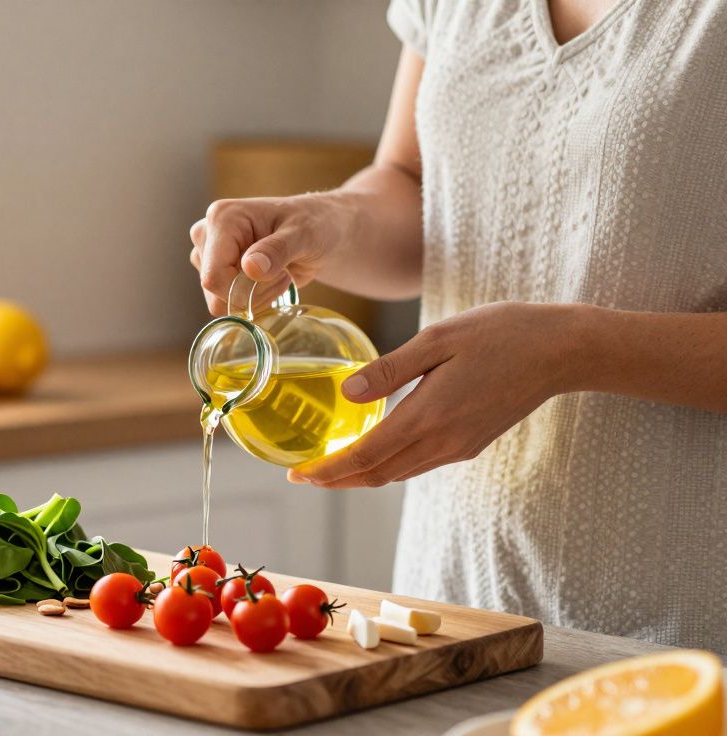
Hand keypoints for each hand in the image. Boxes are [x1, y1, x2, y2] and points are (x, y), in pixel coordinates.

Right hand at [189, 195, 348, 315]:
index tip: (281, 276)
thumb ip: (278, 249)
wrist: (321, 231)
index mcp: (222, 218)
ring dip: (254, 297)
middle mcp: (207, 235)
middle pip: (215, 290)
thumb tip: (249, 268)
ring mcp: (208, 254)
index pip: (214, 276)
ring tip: (278, 274)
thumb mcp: (305, 234)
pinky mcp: (216, 271)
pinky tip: (269, 281)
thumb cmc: (315, 224)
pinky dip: (251, 300)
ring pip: (219, 301)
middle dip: (252, 293)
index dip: (245, 289)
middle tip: (283, 274)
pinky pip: (225, 303)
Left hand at [288, 302, 579, 487]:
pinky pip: (419, 462)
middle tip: (302, 477)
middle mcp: (443, 441)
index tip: (296, 477)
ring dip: (361, 474)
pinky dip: (388, 464)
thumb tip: (347, 394)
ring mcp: (459, 447)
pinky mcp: (470, 443)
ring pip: (398, 472)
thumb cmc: (501, 333)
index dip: (327, 471)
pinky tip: (375, 449)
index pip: (366, 457)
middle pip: (377, 474)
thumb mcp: (439, 339)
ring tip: (329, 466)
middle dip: (337, 479)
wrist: (562, 350)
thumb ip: (390, 369)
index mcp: (429, 416)